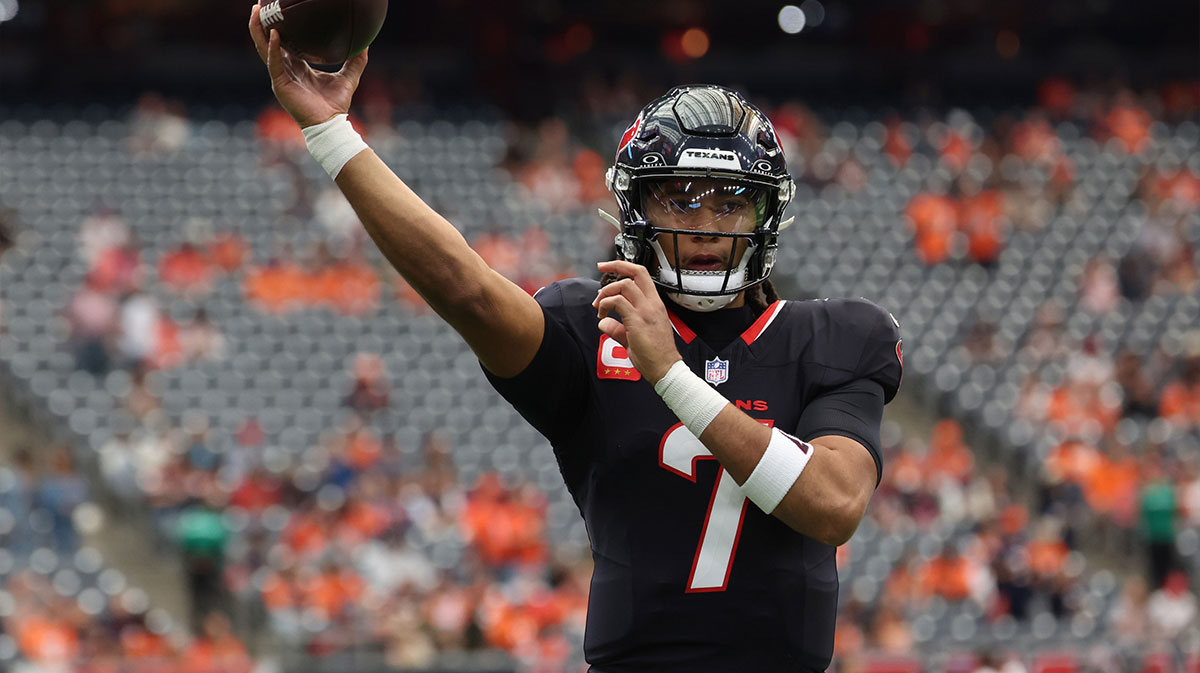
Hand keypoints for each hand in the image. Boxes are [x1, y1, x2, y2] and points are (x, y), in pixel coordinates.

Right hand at [248, 2, 367, 127]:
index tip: (276, 10)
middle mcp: (286, 69)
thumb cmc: (336, 104)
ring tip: (257, 12)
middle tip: (258, 4)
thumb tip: (367, 44)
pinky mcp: (280, 84)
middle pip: (267, 41)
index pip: (283, 42)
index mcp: (297, 66)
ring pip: (264, 49)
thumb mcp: (349, 77)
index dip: (278, 27)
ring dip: (259, 30)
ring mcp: (281, 76)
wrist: (331, 124)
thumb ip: (356, 60)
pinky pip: (274, 62)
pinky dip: (274, 48)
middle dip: (261, 23)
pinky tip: (274, 34)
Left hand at [593, 260, 682, 383]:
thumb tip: (604, 323)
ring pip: (625, 285)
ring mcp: (646, 311)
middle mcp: (653, 304)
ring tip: (599, 305)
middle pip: (636, 272)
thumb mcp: (634, 337)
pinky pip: (618, 302)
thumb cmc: (655, 356)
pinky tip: (602, 314)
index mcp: (655, 304)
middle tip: (600, 269)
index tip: (608, 266)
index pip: (642, 275)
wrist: (665, 369)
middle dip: (615, 266)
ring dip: (607, 291)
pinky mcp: (638, 321)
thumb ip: (618, 328)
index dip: (624, 266)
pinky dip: (606, 304)